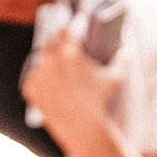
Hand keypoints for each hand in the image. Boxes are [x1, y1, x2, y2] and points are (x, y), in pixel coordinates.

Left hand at [19, 31, 118, 151]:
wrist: (82, 126)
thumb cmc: (100, 100)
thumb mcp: (115, 78)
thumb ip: (122, 60)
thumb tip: (128, 50)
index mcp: (69, 52)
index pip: (65, 31)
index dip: (68, 31)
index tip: (70, 33)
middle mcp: (50, 60)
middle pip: (50, 44)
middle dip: (57, 47)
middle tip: (65, 53)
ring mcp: (37, 74)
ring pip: (40, 61)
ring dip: (47, 64)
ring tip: (57, 71)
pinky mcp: (29, 87)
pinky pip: (33, 79)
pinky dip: (40, 81)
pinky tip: (50, 85)